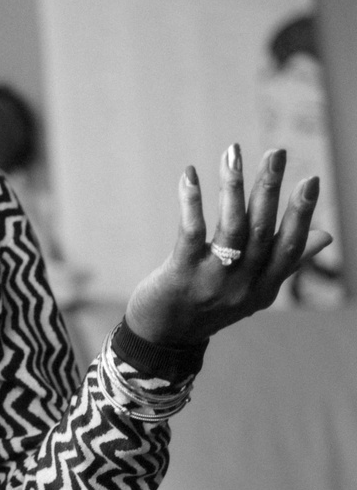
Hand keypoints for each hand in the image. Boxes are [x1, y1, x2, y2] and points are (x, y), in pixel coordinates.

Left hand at [124, 144, 332, 345]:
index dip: (302, 213)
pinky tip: (191, 175)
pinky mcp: (181, 274)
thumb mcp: (254, 289)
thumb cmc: (210, 305)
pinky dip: (192, 202)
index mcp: (265, 285)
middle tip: (277, 152)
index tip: (310, 180)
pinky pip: (191, 233)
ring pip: (231, 228)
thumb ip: (286, 262)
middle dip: (270, 188)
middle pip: (262, 230)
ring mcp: (213, 280)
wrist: (163, 338)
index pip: (290, 246)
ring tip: (233, 154)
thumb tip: (327, 237)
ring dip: (233, 188)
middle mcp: (243, 283)